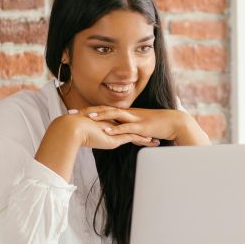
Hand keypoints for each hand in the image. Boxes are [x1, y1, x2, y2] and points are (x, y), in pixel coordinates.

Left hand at [67, 106, 184, 143]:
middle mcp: (127, 113)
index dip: (87, 110)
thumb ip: (124, 128)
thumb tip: (111, 133)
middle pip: (104, 110)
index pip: (102, 110)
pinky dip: (116, 129)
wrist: (173, 122)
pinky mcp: (141, 126)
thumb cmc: (154, 125)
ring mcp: (134, 119)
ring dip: (101, 116)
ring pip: (114, 115)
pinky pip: (126, 127)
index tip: (72, 112)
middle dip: (87, 111)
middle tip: (72, 112)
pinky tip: (107, 131)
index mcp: (124, 113)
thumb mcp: (135, 126)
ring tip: (87, 117)